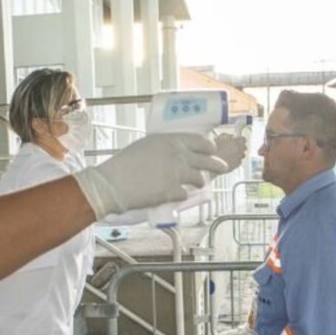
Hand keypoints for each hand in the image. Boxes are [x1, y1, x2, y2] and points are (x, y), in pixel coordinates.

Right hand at [72, 133, 229, 217]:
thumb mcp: (146, 146)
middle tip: (222, 167)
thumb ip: (165, 147)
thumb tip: (177, 152)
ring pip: (200, 179)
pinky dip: (181, 194)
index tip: (212, 151)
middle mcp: (178, 155)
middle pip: (208, 160)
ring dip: (199, 181)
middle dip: (218, 165)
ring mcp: (178, 175)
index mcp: (171, 140)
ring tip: (196, 183)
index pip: (201, 142)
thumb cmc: (124, 164)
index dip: (209, 147)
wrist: (113, 184)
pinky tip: (174, 194)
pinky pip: (186, 194)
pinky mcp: (173, 192)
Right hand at [214, 134, 247, 171]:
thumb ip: (229, 135)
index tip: (236, 139)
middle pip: (244, 147)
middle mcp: (241, 150)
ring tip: (229, 153)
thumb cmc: (215, 148)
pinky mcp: (237, 165)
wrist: (212, 161)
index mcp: (238, 142)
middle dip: (239, 146)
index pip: (243, 139)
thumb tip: (232, 136)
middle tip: (232, 146)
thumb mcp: (221, 137)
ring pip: (242, 154)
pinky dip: (235, 160)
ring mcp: (240, 158)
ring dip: (238, 153)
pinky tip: (228, 159)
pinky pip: (238, 161)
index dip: (239, 139)